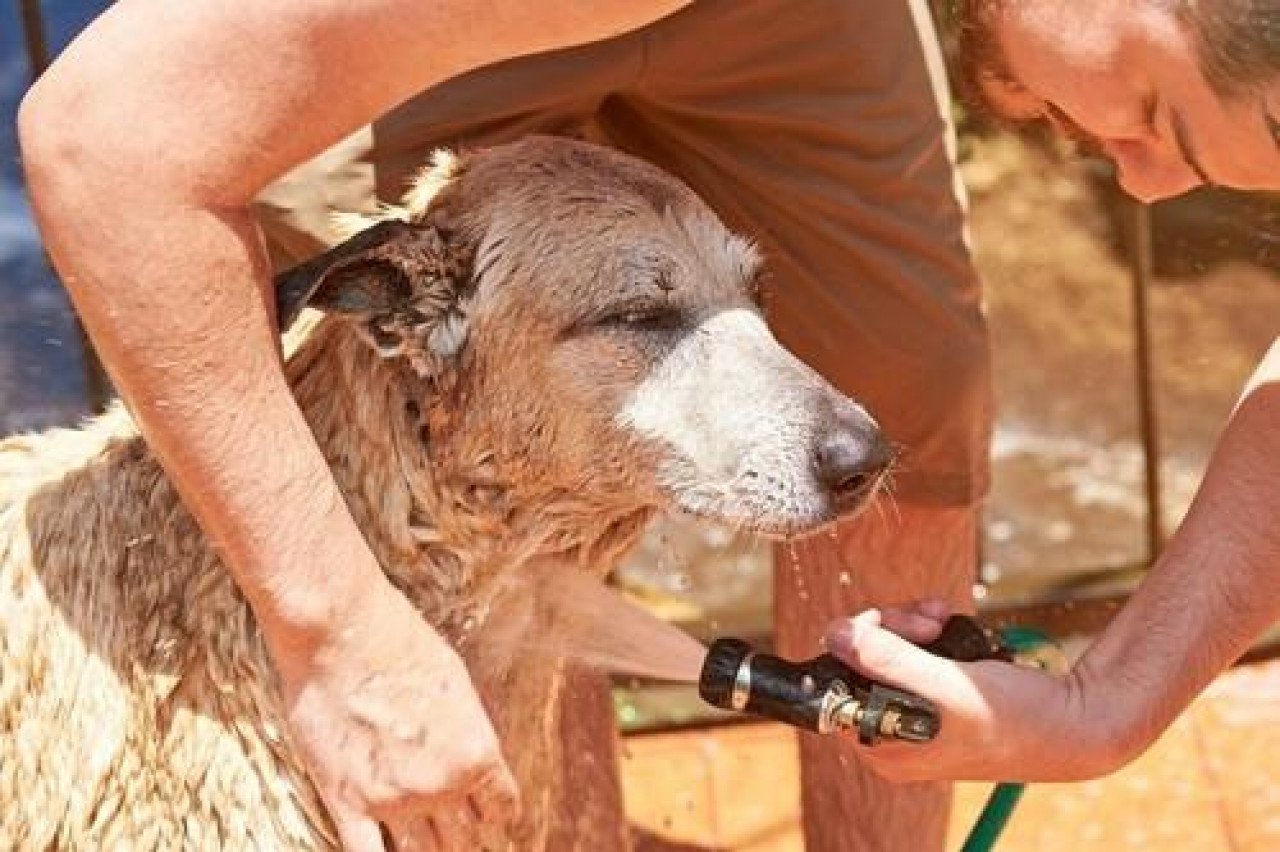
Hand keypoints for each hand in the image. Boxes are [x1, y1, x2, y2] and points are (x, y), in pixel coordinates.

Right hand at [267, 579, 518, 850]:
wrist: (340, 631)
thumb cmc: (400, 643)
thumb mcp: (457, 685)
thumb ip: (467, 733)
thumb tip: (472, 760)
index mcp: (477, 753)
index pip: (502, 808)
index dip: (499, 814)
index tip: (494, 817)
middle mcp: (442, 784)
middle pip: (464, 840)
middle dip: (465, 836)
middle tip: (460, 832)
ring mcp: (393, 798)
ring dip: (428, 850)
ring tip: (428, 844)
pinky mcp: (346, 801)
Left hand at [824, 604, 1127, 782]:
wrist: (1074, 720)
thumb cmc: (1014, 718)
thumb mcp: (946, 688)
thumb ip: (887, 661)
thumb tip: (834, 633)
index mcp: (881, 747)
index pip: (836, 683)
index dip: (856, 645)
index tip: (888, 625)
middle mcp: (889, 733)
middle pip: (859, 659)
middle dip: (892, 628)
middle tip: (929, 623)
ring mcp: (911, 709)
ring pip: (885, 645)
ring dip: (911, 621)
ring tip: (942, 616)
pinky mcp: (934, 688)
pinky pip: (911, 647)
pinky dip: (928, 627)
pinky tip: (948, 619)